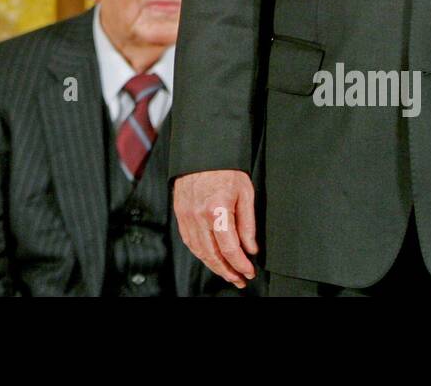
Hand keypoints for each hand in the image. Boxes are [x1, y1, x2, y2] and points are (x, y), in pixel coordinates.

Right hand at [173, 169, 257, 287]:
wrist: (203, 152)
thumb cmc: (225, 169)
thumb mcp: (245, 193)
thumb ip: (248, 224)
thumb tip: (250, 249)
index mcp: (217, 210)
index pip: (229, 248)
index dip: (240, 264)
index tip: (249, 271)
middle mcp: (198, 216)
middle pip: (212, 255)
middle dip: (227, 271)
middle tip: (239, 279)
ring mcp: (186, 215)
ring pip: (198, 251)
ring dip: (213, 266)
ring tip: (227, 272)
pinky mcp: (180, 213)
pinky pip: (189, 241)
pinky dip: (200, 253)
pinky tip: (211, 257)